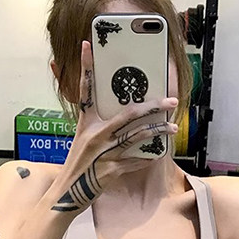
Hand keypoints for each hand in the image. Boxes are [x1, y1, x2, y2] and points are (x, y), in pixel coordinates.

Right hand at [53, 40, 178, 212]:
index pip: (86, 91)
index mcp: (86, 123)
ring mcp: (103, 153)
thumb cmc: (78, 166)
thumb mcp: (83, 141)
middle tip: (171, 100)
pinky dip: (147, 158)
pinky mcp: (110, 171)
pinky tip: (158, 154)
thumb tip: (125, 119)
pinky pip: (135, 161)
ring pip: (137, 137)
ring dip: (157, 131)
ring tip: (172, 127)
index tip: (87, 45)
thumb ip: (100, 128)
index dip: (86, 68)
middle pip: (128, 114)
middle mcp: (95, 135)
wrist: (67, 194)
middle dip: (153, 106)